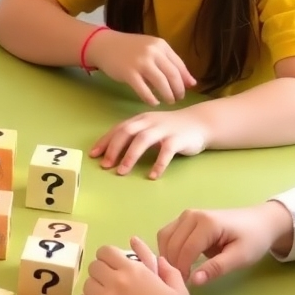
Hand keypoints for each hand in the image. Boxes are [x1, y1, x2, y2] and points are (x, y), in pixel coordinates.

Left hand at [79, 240, 200, 294]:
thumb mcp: (179, 292)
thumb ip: (169, 271)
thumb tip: (159, 259)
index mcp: (134, 270)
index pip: (106, 251)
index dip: (108, 257)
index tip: (113, 266)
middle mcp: (115, 280)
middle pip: (94, 266)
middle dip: (101, 272)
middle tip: (110, 284)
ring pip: (87, 284)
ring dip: (94, 289)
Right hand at [86, 29, 195, 105]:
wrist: (105, 45)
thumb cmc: (130, 49)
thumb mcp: (151, 50)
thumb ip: (169, 63)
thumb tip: (192, 82)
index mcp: (161, 45)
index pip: (179, 65)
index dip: (185, 80)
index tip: (187, 90)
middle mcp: (153, 52)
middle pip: (172, 75)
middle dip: (178, 90)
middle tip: (178, 99)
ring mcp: (140, 62)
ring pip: (161, 83)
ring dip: (167, 95)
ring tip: (169, 101)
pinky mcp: (128, 73)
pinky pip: (144, 90)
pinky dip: (151, 98)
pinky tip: (154, 102)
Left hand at [91, 109, 209, 177]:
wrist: (200, 123)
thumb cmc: (169, 129)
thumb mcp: (149, 128)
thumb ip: (133, 136)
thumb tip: (110, 152)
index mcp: (140, 119)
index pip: (119, 129)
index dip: (105, 141)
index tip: (93, 155)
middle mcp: (150, 122)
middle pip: (127, 132)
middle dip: (114, 148)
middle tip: (105, 165)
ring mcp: (164, 129)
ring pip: (143, 140)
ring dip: (130, 156)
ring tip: (122, 172)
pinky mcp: (178, 139)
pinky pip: (166, 151)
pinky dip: (158, 164)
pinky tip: (152, 176)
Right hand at [157, 201, 293, 285]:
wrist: (260, 222)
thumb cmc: (253, 240)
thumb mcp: (240, 258)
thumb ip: (216, 268)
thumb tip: (193, 281)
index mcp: (207, 223)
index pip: (186, 250)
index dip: (183, 269)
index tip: (186, 285)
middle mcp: (192, 215)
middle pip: (172, 243)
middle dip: (173, 264)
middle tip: (182, 281)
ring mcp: (187, 215)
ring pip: (165, 237)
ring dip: (168, 255)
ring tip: (180, 271)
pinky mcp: (185, 218)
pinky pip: (168, 234)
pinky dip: (168, 248)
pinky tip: (178, 260)